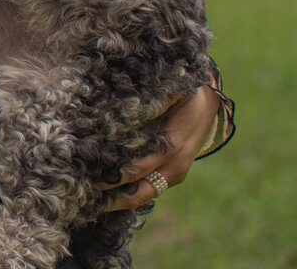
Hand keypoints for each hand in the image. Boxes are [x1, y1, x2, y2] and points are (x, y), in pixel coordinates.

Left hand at [102, 84, 222, 211]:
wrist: (209, 103)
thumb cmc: (183, 95)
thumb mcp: (167, 98)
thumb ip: (144, 109)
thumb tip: (113, 115)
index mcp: (172, 147)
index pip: (138, 168)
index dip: (114, 175)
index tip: (90, 177)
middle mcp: (175, 165)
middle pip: (141, 191)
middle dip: (114, 197)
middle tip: (87, 196)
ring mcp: (177, 173)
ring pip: (147, 194)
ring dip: (122, 199)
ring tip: (97, 201)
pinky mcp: (176, 175)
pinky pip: (153, 188)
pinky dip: (134, 191)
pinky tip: (113, 193)